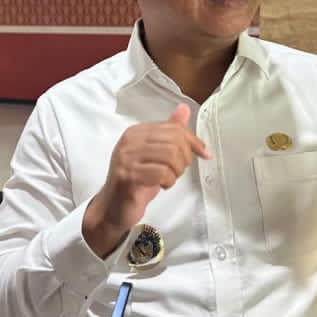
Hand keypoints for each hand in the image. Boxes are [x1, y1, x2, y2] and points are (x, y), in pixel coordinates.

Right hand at [82, 103, 210, 257]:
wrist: (113, 207)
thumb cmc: (136, 182)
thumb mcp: (155, 155)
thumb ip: (169, 133)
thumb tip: (184, 110)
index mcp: (136, 132)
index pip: (173, 128)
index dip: (193, 142)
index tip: (203, 154)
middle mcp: (129, 142)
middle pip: (173, 141)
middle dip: (184, 158)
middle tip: (179, 170)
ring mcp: (126, 159)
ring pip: (169, 156)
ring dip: (177, 171)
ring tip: (169, 179)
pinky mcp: (128, 176)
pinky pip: (161, 173)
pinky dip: (168, 181)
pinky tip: (162, 185)